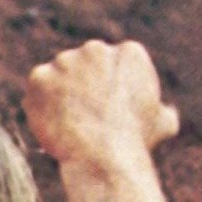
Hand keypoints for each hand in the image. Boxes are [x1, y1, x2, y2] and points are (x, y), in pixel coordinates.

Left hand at [24, 40, 178, 170]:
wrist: (102, 153)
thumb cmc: (135, 141)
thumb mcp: (162, 124)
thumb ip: (162, 111)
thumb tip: (165, 111)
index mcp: (129, 52)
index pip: (113, 64)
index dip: (108, 88)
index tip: (106, 107)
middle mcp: (95, 48)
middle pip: (83, 66)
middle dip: (81, 86)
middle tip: (81, 115)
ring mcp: (65, 60)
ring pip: (58, 77)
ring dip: (59, 95)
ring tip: (67, 123)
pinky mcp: (39, 76)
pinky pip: (36, 90)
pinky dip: (39, 104)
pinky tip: (51, 122)